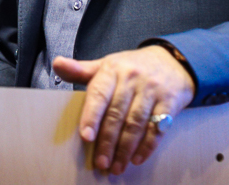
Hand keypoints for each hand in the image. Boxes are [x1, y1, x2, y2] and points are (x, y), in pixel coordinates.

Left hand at [52, 46, 195, 174]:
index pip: (99, 94)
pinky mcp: (170, 101)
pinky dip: (147, 145)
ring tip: (116, 166)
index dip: (92, 116)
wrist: (172, 62)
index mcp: (113, 69)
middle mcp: (133, 78)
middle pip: (117, 114)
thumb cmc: (132, 68)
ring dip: (125, 148)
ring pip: (136, 123)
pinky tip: (137, 158)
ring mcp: (152, 90)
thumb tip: (57, 63)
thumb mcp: (107, 65)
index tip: (86, 137)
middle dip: (107, 141)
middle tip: (100, 163)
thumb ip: (81, 70)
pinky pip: (157, 127)